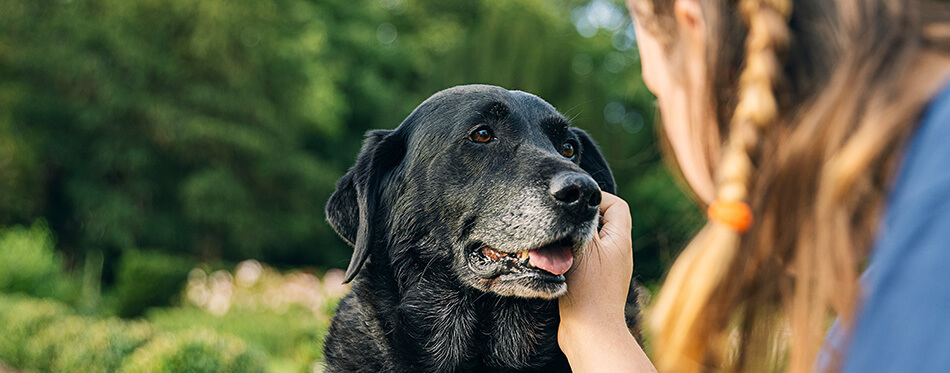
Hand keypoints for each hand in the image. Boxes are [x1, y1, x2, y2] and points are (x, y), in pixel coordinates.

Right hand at [558, 192, 653, 371]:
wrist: (590, 332)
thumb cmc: (588, 289)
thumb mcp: (584, 246)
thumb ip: (582, 221)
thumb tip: (578, 202)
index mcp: (620, 239)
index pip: (616, 205)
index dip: (597, 198)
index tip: (574, 205)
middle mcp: (618, 253)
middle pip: (602, 222)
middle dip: (581, 219)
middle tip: (562, 223)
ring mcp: (607, 269)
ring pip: (590, 242)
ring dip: (572, 240)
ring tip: (557, 245)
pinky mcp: (595, 284)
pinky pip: (584, 260)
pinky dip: (570, 257)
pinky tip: (555, 263)